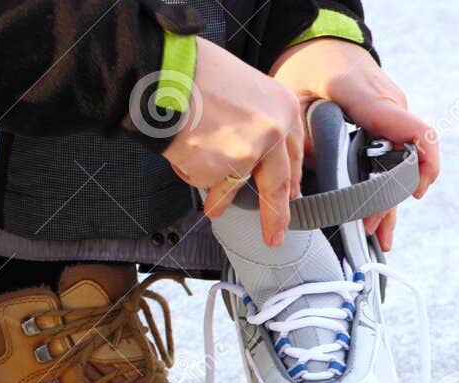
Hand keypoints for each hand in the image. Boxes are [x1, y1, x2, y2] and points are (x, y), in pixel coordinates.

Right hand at [161, 39, 304, 245]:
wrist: (164, 72)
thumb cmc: (193, 71)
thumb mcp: (241, 86)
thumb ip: (253, 117)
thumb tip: (249, 144)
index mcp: (282, 106)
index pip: (293, 152)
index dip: (291, 176)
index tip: (291, 195)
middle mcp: (273, 130)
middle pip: (277, 182)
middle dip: (276, 213)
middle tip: (275, 235)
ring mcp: (249, 152)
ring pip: (236, 184)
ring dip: (221, 198)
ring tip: (213, 208)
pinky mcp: (222, 169)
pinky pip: (208, 182)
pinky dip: (194, 176)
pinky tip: (185, 159)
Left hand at [271, 38, 440, 251]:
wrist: (321, 42)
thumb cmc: (308, 66)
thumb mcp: (296, 100)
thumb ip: (308, 141)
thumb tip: (309, 190)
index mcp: (369, 97)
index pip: (413, 131)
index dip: (422, 164)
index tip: (413, 192)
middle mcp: (390, 105)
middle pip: (405, 160)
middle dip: (390, 199)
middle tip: (368, 228)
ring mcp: (392, 114)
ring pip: (400, 162)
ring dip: (388, 199)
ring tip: (376, 234)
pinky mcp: (388, 123)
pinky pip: (394, 155)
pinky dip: (385, 185)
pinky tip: (380, 217)